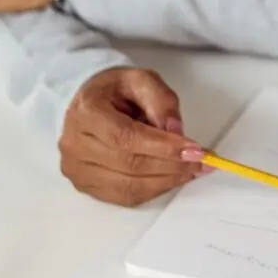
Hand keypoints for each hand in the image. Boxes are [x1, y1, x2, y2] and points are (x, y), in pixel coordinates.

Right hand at [59, 68, 207, 206]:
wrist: (87, 101)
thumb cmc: (116, 90)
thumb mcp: (142, 80)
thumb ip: (161, 101)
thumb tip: (177, 131)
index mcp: (87, 113)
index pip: (126, 137)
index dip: (162, 147)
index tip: (194, 149)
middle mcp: (75, 145)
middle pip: (129, 165)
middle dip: (172, 165)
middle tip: (202, 162)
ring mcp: (77, 169)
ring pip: (128, 187)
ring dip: (167, 181)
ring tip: (193, 171)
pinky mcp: (85, 185)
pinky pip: (124, 197)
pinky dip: (154, 190)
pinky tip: (173, 178)